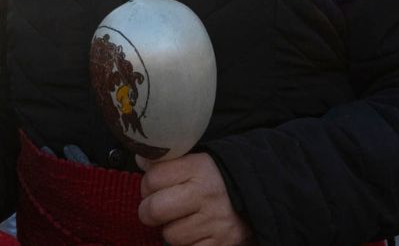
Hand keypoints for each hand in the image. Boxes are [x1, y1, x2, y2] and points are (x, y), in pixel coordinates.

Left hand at [137, 153, 252, 245]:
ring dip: (172, 230)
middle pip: (154, 209)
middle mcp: (207, 194)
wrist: (258, 195)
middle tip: (158, 209)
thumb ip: (169, 161)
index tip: (154, 187)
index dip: (148, 184)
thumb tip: (140, 160)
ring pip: (170, 235)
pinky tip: (195, 232)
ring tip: (183, 220)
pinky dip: (188, 244)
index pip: (153, 178)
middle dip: (150, 211)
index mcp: (199, 168)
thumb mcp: (197, 161)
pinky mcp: (222, 244)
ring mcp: (215, 222)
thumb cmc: (218, 180)